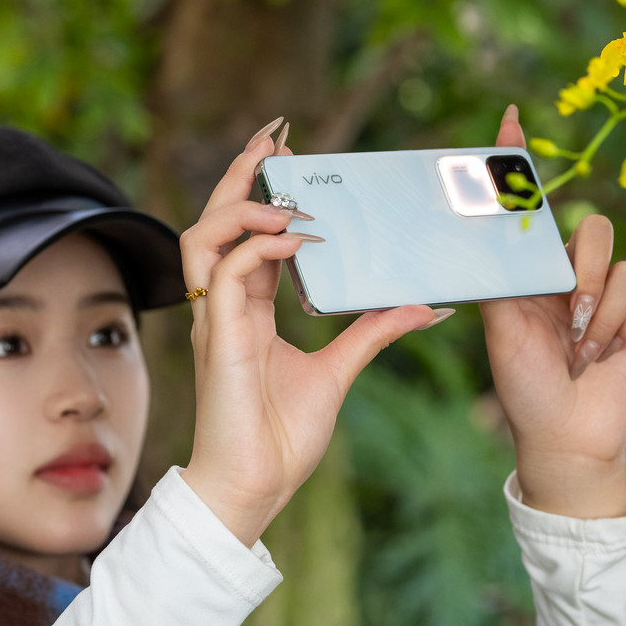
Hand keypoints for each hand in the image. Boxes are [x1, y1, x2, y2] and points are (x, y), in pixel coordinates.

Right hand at [178, 118, 448, 545]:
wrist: (255, 488)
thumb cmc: (281, 437)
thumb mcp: (339, 371)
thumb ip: (372, 332)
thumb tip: (421, 305)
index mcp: (247, 310)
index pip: (248, 235)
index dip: (262, 193)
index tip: (288, 155)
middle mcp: (225, 306)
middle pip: (215, 221)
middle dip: (239, 174)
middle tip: (274, 137)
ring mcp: (215, 320)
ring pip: (204, 237)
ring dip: (242, 205)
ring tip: (284, 190)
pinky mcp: (218, 339)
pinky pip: (229, 274)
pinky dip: (261, 249)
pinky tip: (298, 240)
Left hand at [481, 106, 625, 518]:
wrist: (564, 436)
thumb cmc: (523, 384)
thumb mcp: (499, 327)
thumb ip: (496, 278)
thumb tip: (471, 235)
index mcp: (532, 273)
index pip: (530, 210)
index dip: (518, 165)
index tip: (507, 120)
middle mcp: (570, 276)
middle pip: (594, 228)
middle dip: (586, 272)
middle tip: (571, 315)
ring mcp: (608, 297)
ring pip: (625, 266)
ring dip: (604, 315)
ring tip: (585, 350)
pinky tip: (611, 354)